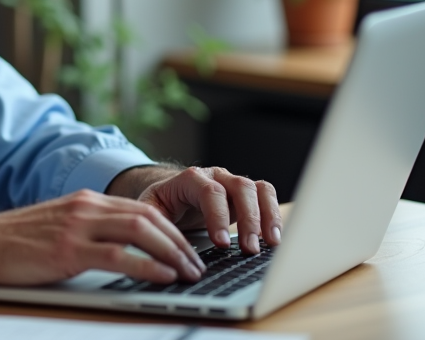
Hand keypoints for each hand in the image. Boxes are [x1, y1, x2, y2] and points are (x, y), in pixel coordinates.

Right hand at [0, 189, 205, 289]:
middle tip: (198, 264)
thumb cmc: (16, 241)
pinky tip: (163, 276)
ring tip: (189, 272)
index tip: (189, 249)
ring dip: (172, 253)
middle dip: (181, 242)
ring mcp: (78, 226)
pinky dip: (148, 265)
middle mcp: (86, 207)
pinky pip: (119, 255)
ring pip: (141, 231)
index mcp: (86, 200)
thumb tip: (125, 250)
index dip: (172, 229)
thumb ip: (90, 230)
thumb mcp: (59, 226)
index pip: (142, 209)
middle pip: (149, 217)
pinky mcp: (68, 249)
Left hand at [113, 165, 281, 254]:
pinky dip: (274, 214)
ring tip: (270, 244)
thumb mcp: (151, 211)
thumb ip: (153, 223)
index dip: (217, 215)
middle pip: (239, 187)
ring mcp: (232, 184)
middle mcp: (215, 176)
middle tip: (248, 249)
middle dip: (247, 219)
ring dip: (266, 216)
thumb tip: (155, 246)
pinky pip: (266, 195)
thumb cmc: (162, 205)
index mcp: (190, 179)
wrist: (172, 195)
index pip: (208, 191)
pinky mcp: (246, 196)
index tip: (222, 243)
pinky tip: (274, 238)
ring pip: (256, 189)